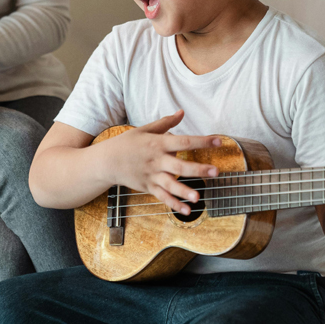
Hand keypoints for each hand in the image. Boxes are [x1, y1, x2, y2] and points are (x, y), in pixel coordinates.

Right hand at [99, 110, 221, 214]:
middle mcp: (156, 161)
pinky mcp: (148, 187)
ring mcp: (152, 176)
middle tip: (215, 171)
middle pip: (179, 166)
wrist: (106, 161)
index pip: (183, 142)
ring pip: (170, 185)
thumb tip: (182, 112)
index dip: (201, 141)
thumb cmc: (126, 143)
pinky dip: (174, 204)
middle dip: (198, 169)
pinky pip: (163, 197)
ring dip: (185, 191)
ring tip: (199, 197)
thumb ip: (165, 123)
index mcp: (157, 144)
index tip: (219, 141)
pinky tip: (187, 211)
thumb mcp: (144, 129)